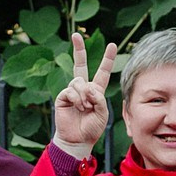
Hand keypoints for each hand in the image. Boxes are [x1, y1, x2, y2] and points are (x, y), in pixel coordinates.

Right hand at [52, 31, 117, 153]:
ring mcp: (72, 91)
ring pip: (79, 81)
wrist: (78, 140)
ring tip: (85, 108)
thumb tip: (88, 86)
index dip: (107, 59)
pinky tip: (78, 107)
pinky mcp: (62, 97)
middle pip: (79, 64)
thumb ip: (99, 98)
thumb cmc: (92, 128)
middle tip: (76, 34)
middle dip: (78, 49)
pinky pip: (71, 90)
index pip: (102, 71)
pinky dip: (77, 99)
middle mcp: (83, 88)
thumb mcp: (103, 113)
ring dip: (85, 95)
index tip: (112, 45)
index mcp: (95, 90)